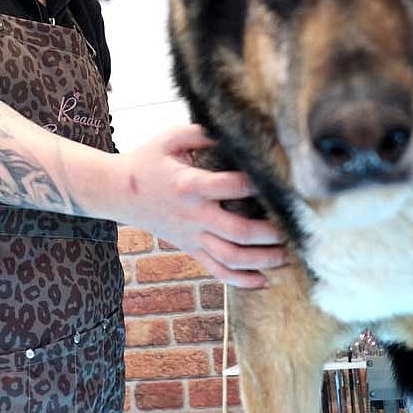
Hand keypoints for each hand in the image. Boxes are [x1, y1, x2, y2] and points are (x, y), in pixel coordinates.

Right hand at [114, 125, 288, 288]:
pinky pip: (217, 271)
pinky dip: (242, 282)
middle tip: (295, 227)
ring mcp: (192, 236)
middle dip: (270, 233)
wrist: (118, 192)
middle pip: (237, 232)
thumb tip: (237, 131)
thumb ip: (204, 133)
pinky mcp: (190, 249)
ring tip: (288, 255)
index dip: (255, 183)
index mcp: (189, 184)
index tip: (279, 178)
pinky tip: (264, 282)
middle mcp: (193, 214)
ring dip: (262, 260)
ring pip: (231, 258)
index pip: (228, 187)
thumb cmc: (148, 160)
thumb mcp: (171, 138)